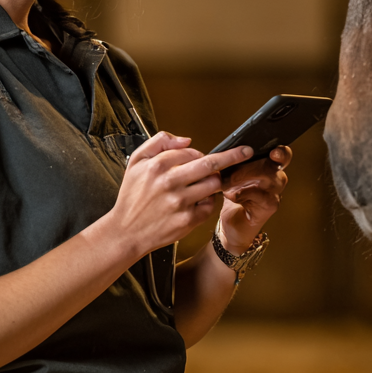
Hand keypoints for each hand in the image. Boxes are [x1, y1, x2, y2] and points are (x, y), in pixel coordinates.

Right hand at [109, 131, 253, 258]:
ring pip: (213, 185)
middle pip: (210, 165)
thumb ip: (159, 142)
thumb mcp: (136, 161)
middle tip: (246, 152)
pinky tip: (196, 202)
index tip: (201, 157)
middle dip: (233, 156)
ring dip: (215, 182)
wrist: (125, 232)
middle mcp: (170, 182)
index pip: (191, 151)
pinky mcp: (187, 221)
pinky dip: (208, 202)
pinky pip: (209, 206)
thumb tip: (186, 140)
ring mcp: (180, 202)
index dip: (198, 154)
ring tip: (206, 184)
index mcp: (158, 165)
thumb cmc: (132, 197)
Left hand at [217, 146, 289, 252]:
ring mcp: (275, 192)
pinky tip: (231, 195)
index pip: (282, 155)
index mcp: (270, 166)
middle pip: (273, 164)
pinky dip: (243, 193)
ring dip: (244, 178)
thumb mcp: (232, 174)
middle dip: (251, 164)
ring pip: (268, 178)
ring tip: (227, 182)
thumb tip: (226, 151)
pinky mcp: (270, 206)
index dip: (281, 152)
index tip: (273, 152)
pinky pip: (260, 195)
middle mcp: (277, 178)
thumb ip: (235, 162)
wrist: (233, 223)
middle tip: (231, 167)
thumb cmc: (234, 194)